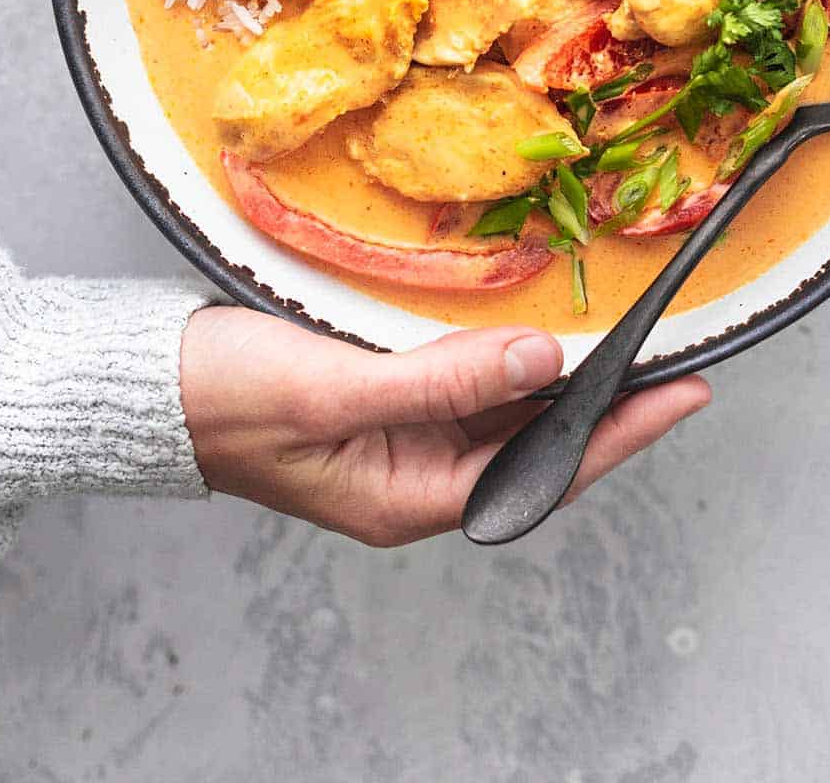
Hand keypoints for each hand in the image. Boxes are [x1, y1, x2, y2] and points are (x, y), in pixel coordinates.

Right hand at [180, 305, 708, 545]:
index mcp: (409, 499)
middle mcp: (415, 475)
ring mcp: (398, 436)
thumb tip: (542, 357)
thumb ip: (440, 381)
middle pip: (534, 444)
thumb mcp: (332, 391)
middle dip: (607, 405)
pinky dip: (506, 356)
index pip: (541, 469)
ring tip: (628, 345)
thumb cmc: (223, 400)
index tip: (685, 392)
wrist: (144, 385)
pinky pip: (464, 381)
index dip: (620, 431)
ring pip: (505, 410)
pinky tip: (535, 331)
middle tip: (677, 360)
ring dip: (562, 379)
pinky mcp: (381, 396)